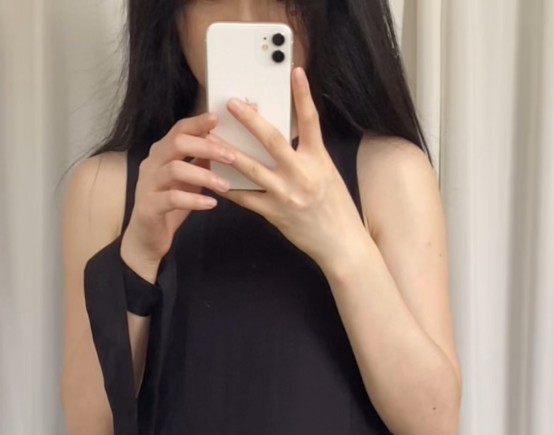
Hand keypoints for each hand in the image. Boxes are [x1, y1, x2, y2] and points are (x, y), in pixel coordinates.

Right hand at [120, 113, 236, 280]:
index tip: (218, 118)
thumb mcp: (188, 180)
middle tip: (232, 156)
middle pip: (177, 144)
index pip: (178, 129)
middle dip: (207, 147)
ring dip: (204, 176)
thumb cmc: (170, 206)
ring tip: (225, 186)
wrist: (146, 238)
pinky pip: (172, 199)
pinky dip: (194, 200)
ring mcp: (147, 185)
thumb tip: (224, 144)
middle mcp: (151, 164)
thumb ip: (200, 162)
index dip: (198, 122)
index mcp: (161, 153)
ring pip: (176, 169)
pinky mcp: (149, 207)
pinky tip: (211, 204)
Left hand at [219, 69, 368, 272]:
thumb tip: (283, 139)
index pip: (310, 121)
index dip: (303, 94)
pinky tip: (215, 178)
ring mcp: (286, 194)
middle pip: (273, 140)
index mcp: (318, 160)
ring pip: (252, 169)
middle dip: (250, 120)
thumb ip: (306, 156)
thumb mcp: (327, 174)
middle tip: (233, 104)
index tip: (296, 72)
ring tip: (212, 140)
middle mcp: (302, 174)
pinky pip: (246, 198)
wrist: (341, 243)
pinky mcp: (275, 214)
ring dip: (229, 153)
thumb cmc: (335, 207)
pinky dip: (230, 188)